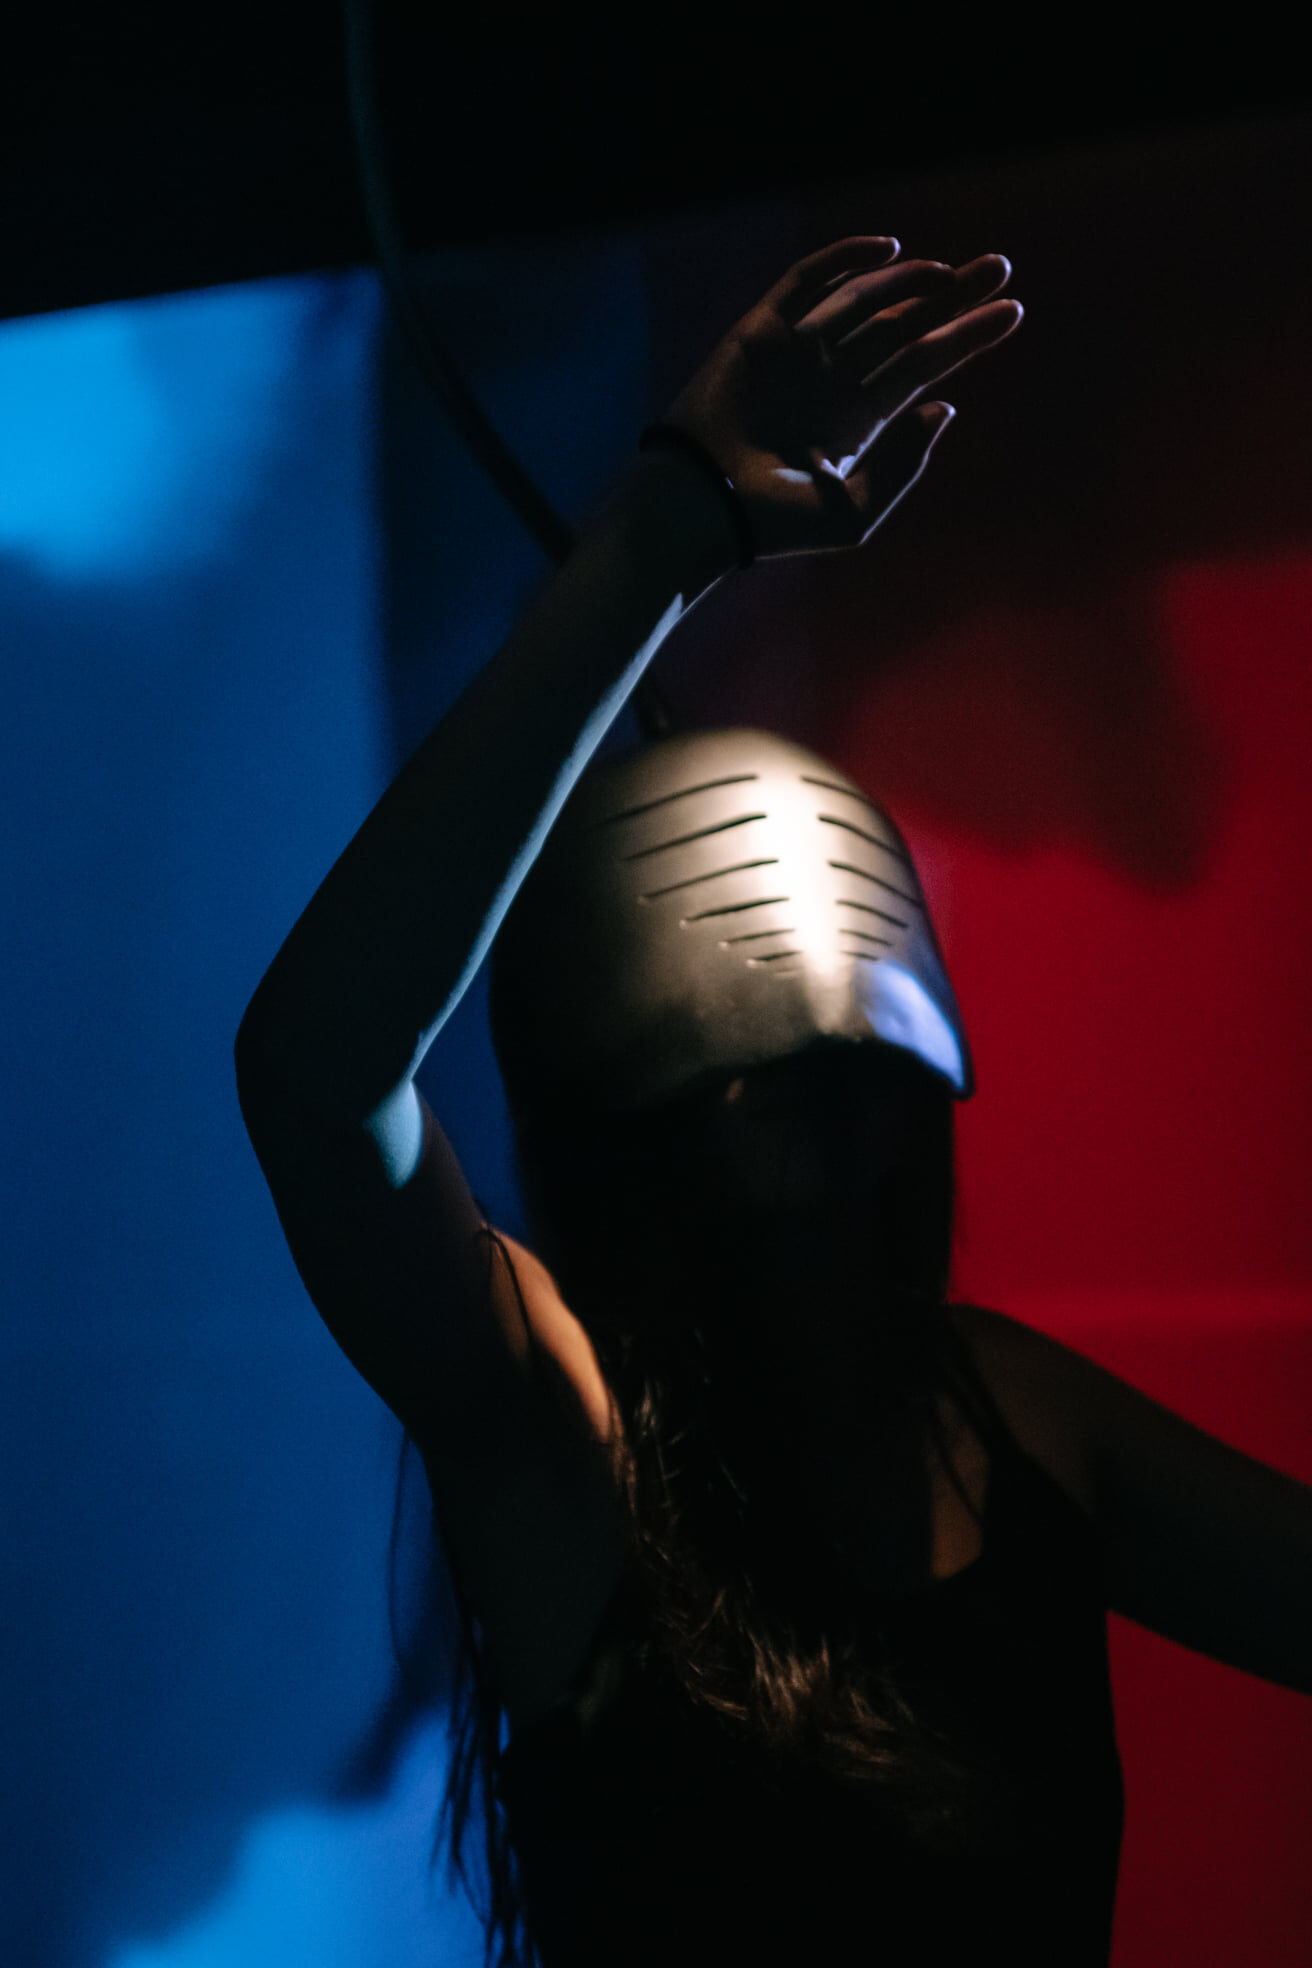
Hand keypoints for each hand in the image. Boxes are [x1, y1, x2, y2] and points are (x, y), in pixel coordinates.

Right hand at [659, 237, 1021, 560]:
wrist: (702, 509)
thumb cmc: (772, 525)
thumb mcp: (852, 512)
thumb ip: (902, 465)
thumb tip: (942, 405)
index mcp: (856, 420)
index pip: (921, 367)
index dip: (967, 338)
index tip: (1012, 311)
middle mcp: (832, 380)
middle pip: (904, 326)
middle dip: (952, 297)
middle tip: (1001, 268)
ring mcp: (798, 352)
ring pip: (865, 301)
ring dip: (909, 280)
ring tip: (953, 273)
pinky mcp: (762, 331)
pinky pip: (806, 283)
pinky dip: (843, 260)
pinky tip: (888, 249)